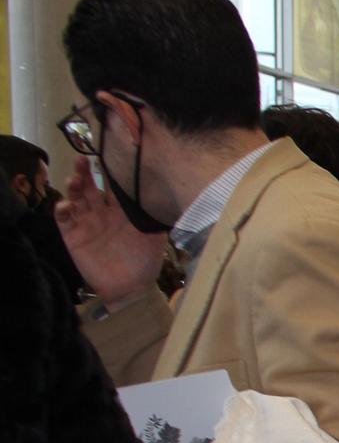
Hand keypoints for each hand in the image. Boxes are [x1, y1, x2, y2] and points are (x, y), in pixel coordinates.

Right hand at [54, 155, 166, 303]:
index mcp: (122, 210)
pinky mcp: (73, 235)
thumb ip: (159, 215)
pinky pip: (64, 219)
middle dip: (85, 172)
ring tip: (75, 180)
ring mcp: (86, 222)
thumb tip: (172, 194)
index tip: (108, 154)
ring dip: (73, 187)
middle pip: (90, 186)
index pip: (114, 185)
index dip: (110, 171)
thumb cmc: (145, 261)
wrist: (131, 288)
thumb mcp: (156, 236)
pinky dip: (63, 209)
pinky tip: (66, 205)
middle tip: (83, 159)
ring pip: (76, 198)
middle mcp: (103, 212)